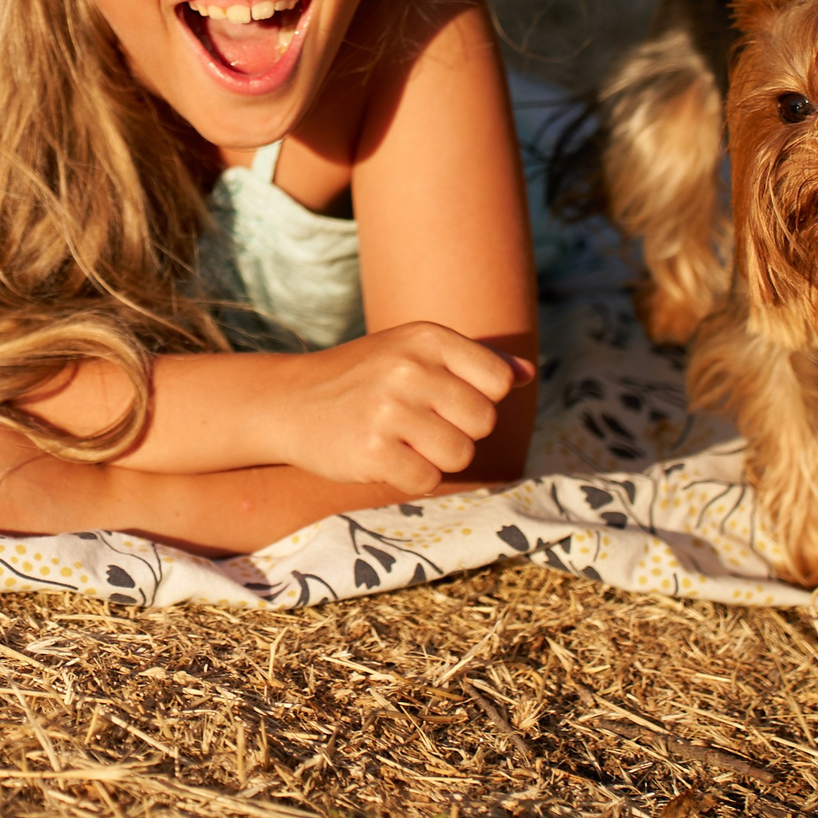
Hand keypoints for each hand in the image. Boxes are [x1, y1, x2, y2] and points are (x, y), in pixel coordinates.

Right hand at [262, 323, 533, 495]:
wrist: (288, 400)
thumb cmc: (361, 377)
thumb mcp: (412, 352)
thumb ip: (474, 361)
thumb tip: (529, 373)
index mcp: (425, 337)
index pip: (497, 381)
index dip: (477, 400)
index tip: (443, 400)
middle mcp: (408, 367)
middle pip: (482, 421)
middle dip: (458, 432)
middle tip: (417, 425)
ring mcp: (388, 409)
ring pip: (460, 455)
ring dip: (436, 458)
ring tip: (401, 441)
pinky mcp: (372, 450)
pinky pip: (426, 480)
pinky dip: (410, 477)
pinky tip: (383, 458)